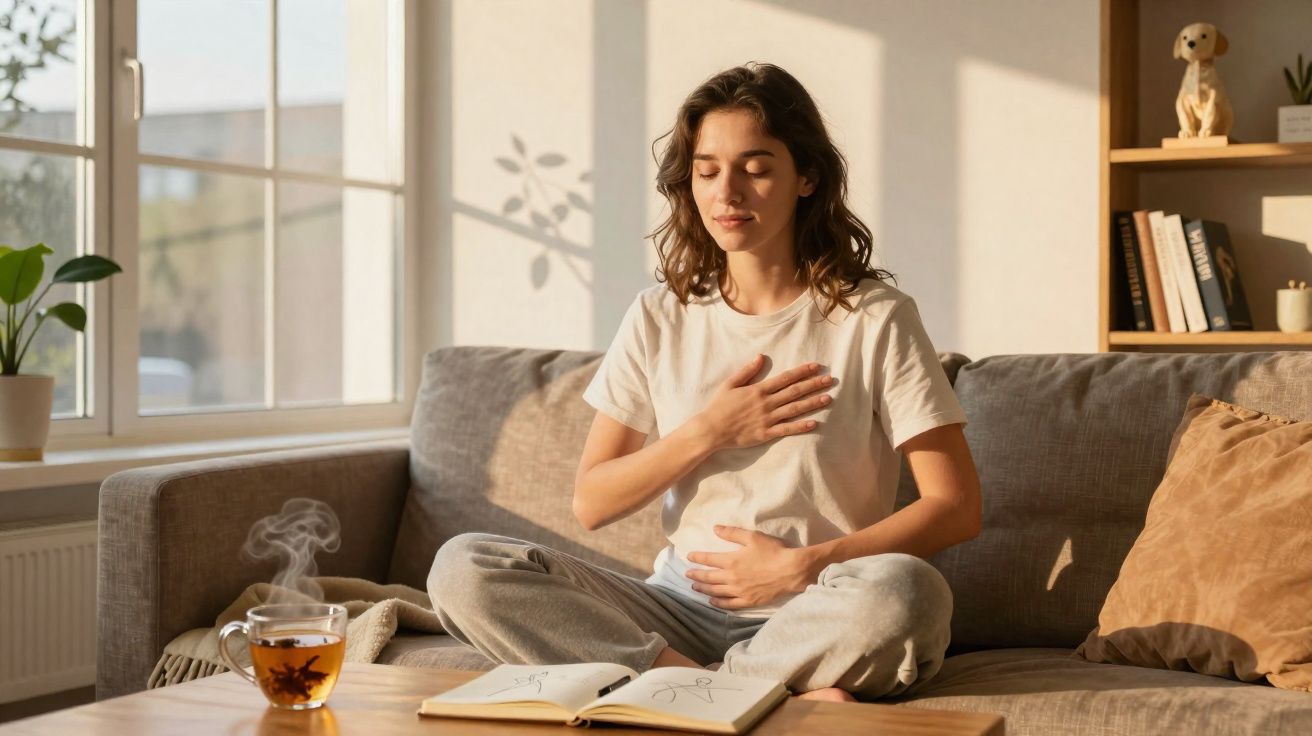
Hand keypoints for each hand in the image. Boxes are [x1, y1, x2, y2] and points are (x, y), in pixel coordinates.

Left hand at [684, 526, 821, 609]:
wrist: (791, 570)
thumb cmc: (773, 551)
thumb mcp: (752, 537)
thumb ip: (732, 533)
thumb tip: (715, 528)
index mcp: (731, 561)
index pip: (708, 559)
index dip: (697, 558)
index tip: (689, 557)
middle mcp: (732, 578)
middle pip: (709, 577)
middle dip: (696, 575)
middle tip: (687, 575)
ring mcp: (739, 592)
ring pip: (716, 592)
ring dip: (703, 590)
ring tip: (695, 588)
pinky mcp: (748, 601)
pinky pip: (729, 604)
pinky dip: (718, 603)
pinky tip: (712, 602)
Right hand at [694, 356, 835, 452]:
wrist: (711, 429)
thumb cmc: (719, 406)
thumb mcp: (730, 384)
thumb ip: (747, 371)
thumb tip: (760, 357)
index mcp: (758, 390)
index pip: (785, 378)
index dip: (802, 372)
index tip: (816, 366)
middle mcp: (766, 403)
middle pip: (795, 392)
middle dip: (814, 385)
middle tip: (830, 380)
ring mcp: (767, 419)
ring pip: (794, 409)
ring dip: (812, 403)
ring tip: (828, 398)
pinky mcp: (766, 433)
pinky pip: (786, 429)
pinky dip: (801, 427)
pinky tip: (814, 423)